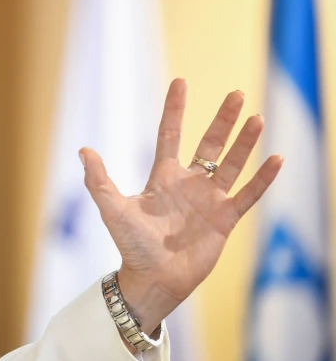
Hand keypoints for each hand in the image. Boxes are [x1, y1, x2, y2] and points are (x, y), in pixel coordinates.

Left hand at [81, 78, 283, 332]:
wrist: (152, 279)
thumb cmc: (131, 245)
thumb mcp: (112, 208)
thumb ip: (99, 180)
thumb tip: (83, 149)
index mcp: (162, 177)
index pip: (169, 134)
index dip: (175, 109)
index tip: (181, 81)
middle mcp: (189, 183)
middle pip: (209, 143)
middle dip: (222, 119)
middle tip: (236, 93)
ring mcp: (209, 200)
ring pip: (231, 164)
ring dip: (245, 142)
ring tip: (257, 118)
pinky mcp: (225, 219)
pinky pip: (248, 194)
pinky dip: (262, 178)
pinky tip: (276, 159)